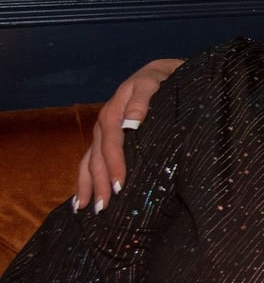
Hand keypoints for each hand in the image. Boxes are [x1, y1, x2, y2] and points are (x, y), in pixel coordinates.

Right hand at [75, 58, 182, 210]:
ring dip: (88, 185)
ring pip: (90, 161)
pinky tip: (83, 196)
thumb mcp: (152, 83)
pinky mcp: (107, 138)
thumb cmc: (160, 80)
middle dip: (98, 183)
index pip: (112, 143)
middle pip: (97, 157)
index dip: (115, 165)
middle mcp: (104, 124)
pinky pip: (92, 160)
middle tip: (102, 208)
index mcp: (114, 112)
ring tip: (85, 209)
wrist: (159, 73)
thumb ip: (142, 100)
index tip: (120, 186)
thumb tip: (130, 123)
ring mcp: (103, 132)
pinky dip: (86, 178)